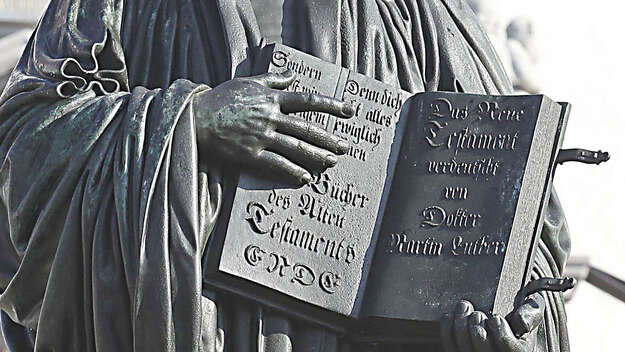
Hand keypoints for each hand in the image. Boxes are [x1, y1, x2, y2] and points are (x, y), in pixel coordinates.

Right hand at [193, 70, 353, 184]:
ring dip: (317, 156)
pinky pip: (277, 164)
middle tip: (346, 146)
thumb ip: (273, 80)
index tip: (349, 111)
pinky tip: (306, 177)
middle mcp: (270, 117)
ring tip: (332, 162)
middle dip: (329, 138)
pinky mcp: (251, 154)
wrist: (195, 118)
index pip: (308, 101)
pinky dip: (293, 171)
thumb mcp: (247, 83)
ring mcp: (261, 136)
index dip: (331, 106)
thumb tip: (293, 74)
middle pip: (307, 129)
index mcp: (271, 99)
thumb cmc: (221, 99)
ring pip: (296, 148)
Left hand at [440, 296, 544, 351]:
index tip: (496, 318)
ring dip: (460, 326)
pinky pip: (449, 347)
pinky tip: (450, 316)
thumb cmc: (520, 315)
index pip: (513, 351)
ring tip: (464, 307)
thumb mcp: (533, 311)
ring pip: (464, 350)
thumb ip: (531, 313)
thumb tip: (520, 321)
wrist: (507, 319)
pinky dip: (447, 329)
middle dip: (477, 328)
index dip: (502, 335)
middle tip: (477, 313)